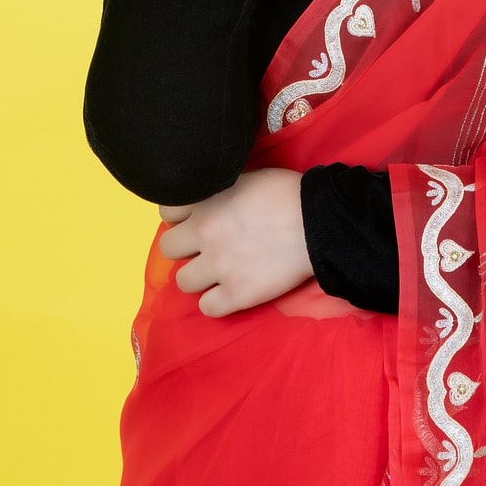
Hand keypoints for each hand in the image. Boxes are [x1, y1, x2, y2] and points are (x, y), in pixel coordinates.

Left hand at [157, 166, 314, 317]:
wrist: (319, 221)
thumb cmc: (287, 192)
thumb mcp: (246, 176)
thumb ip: (220, 190)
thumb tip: (211, 197)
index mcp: (205, 202)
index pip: (167, 213)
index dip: (182, 218)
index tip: (196, 221)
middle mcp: (204, 234)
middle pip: (169, 249)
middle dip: (186, 248)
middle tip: (208, 248)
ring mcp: (218, 267)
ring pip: (183, 282)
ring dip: (199, 277)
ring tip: (220, 272)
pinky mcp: (237, 294)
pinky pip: (207, 308)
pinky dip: (217, 302)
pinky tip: (230, 292)